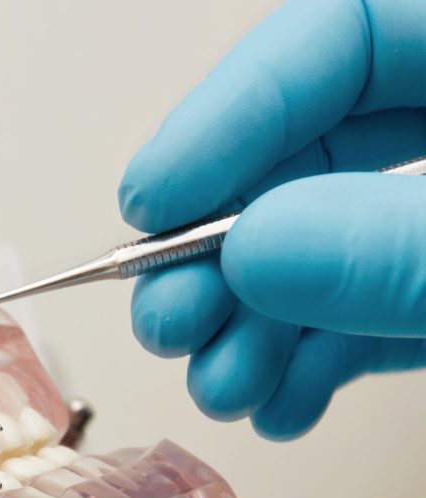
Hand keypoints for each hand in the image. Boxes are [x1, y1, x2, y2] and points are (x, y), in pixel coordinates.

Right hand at [119, 0, 425, 439]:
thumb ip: (402, 248)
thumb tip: (257, 248)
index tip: (152, 199)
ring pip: (317, 253)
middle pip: (305, 158)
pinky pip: (363, 317)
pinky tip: (280, 403)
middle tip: (170, 316)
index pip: (338, 36)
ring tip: (223, 385)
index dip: (228, 113)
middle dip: (217, 253)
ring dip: (248, 332)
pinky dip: (309, 368)